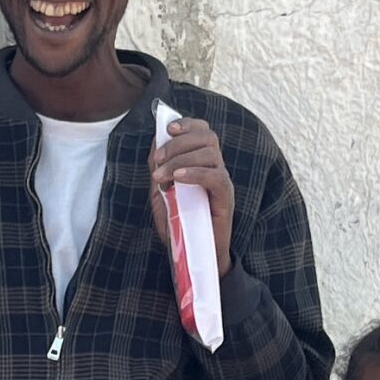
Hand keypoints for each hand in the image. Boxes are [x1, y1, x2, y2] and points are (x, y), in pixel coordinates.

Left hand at [148, 117, 233, 274]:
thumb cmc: (178, 225)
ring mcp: (222, 182)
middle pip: (207, 136)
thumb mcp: (161, 193)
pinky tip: (177, 180)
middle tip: (157, 160)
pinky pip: (216, 177)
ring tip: (161, 176)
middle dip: (178, 143)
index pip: (203, 131)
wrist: (193, 255)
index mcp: (202, 163)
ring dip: (181, 159)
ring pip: (210, 153)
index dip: (187, 124)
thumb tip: (154, 142)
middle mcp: (216, 168)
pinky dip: (195, 173)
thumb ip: (159, 169)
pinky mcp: (226, 198)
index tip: (167, 129)